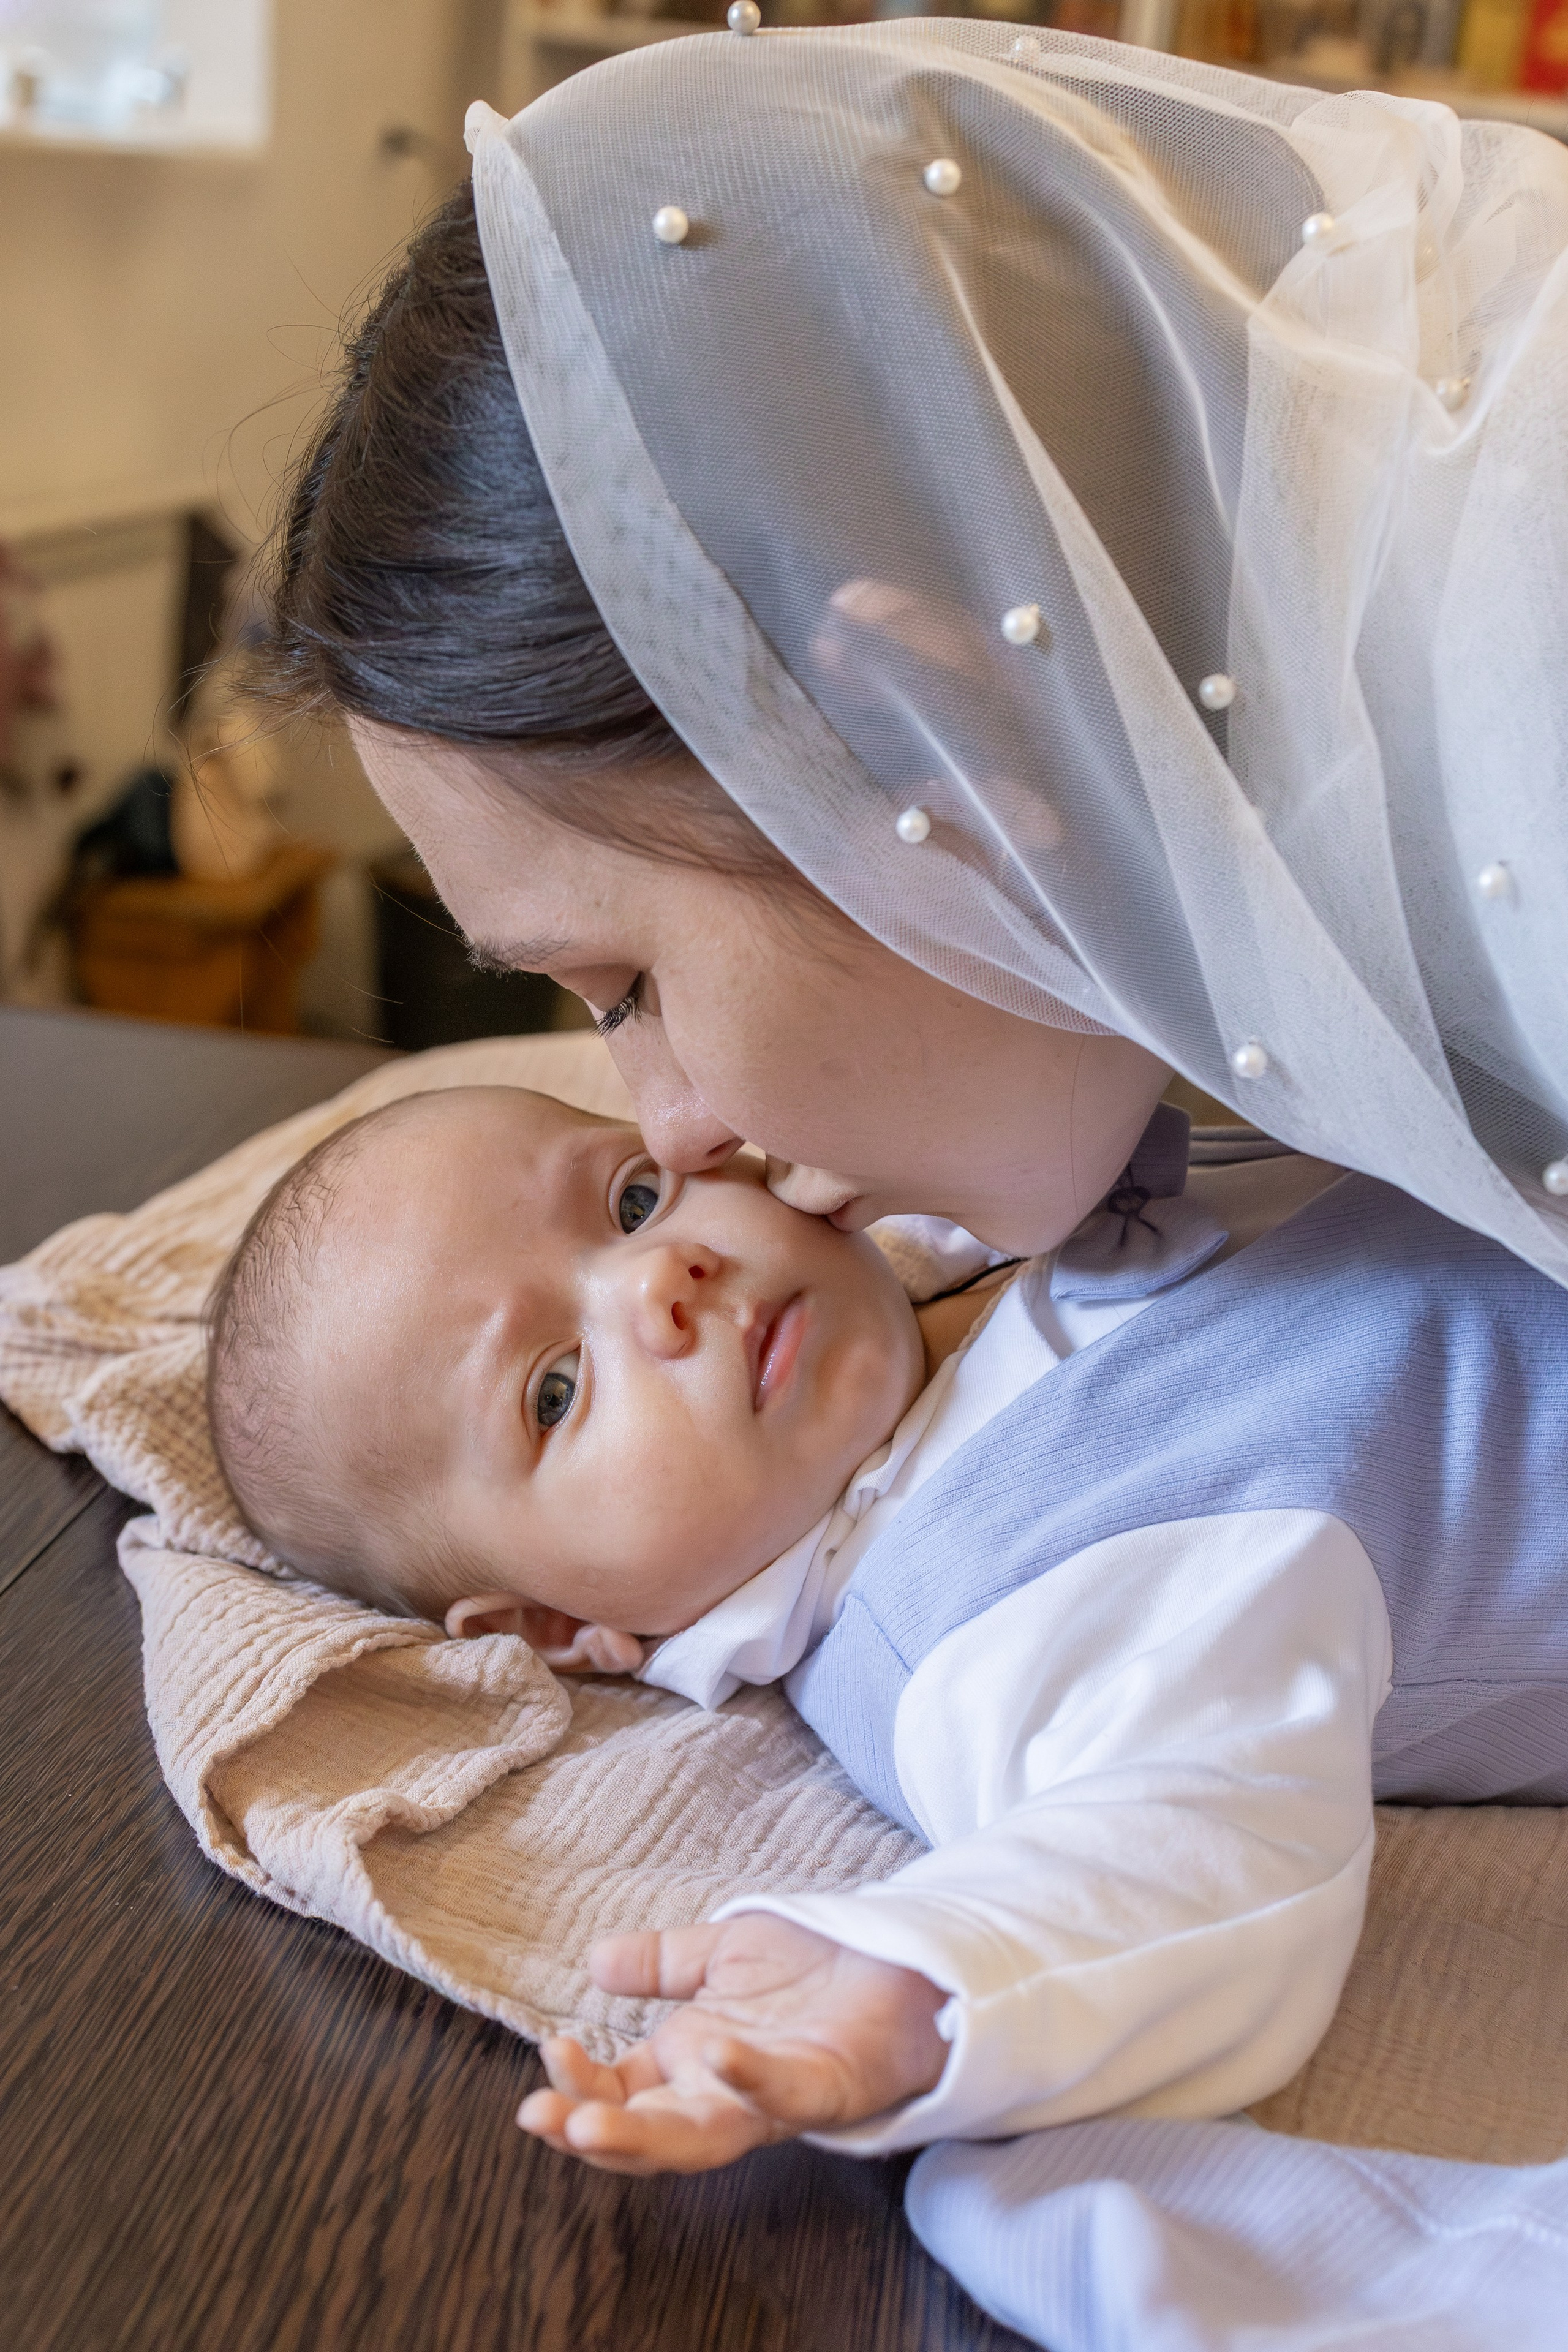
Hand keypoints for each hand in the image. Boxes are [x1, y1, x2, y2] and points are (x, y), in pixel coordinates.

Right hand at [518, 1913, 947, 2174]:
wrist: (902, 1959)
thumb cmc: (815, 1963)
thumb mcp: (723, 1951)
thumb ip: (662, 1963)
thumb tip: (594, 1961)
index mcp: (691, 2065)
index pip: (620, 2093)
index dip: (580, 2081)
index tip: (550, 2050)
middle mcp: (723, 2093)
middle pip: (649, 2134)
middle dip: (592, 2133)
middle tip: (542, 2116)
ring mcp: (772, 2095)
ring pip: (703, 2138)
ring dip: (645, 2137)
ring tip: (592, 2123)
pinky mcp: (826, 2085)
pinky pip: (783, 2095)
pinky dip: (749, 2080)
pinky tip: (714, 2055)